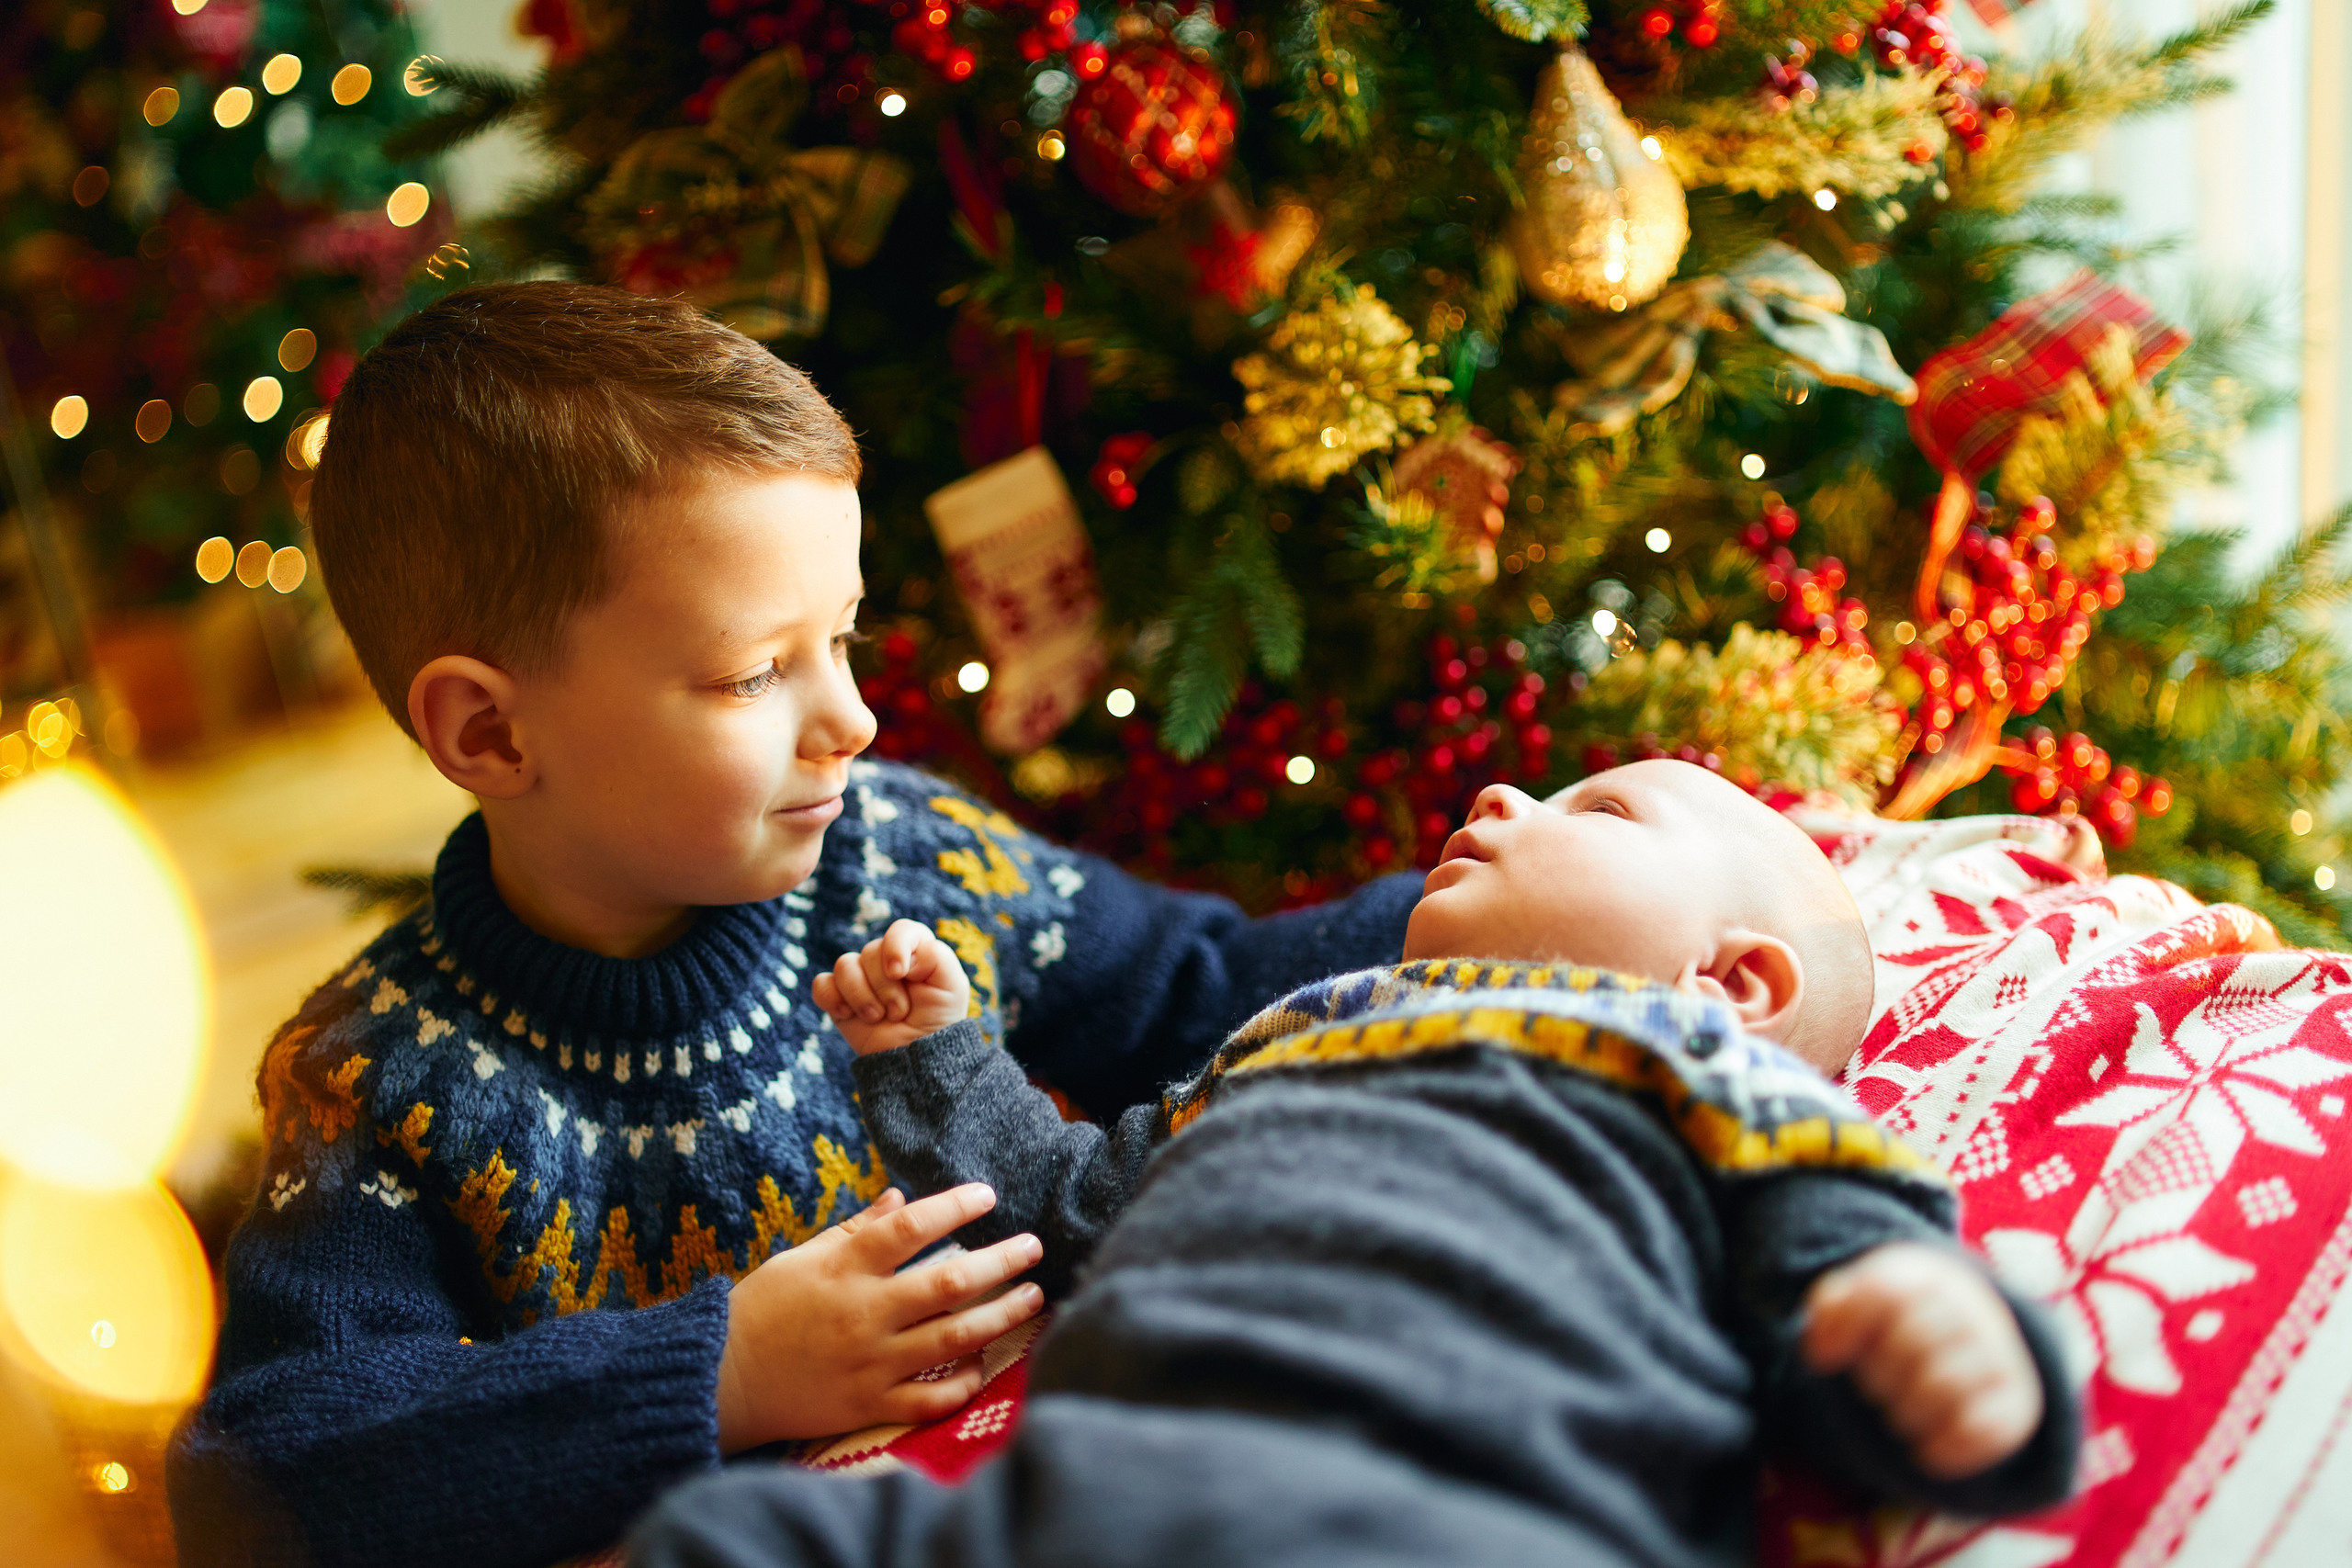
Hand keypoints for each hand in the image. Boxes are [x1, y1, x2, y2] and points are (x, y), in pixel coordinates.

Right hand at [715, 1184, 1043, 1450]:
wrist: (722, 1379)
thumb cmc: (761, 1309)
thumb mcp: (802, 1258)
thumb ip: (855, 1231)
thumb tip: (900, 1198)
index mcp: (845, 1268)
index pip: (909, 1228)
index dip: (953, 1207)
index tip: (988, 1194)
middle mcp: (864, 1313)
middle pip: (950, 1283)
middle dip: (1001, 1262)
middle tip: (1034, 1247)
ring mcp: (871, 1362)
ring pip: (954, 1339)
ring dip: (1001, 1316)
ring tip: (1033, 1298)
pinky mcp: (868, 1405)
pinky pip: (930, 1399)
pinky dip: (962, 1383)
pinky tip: (982, 1364)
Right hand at [813, 919, 972, 1055]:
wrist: (916, 1059)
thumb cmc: (938, 1020)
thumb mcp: (952, 986)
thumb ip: (936, 957)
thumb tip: (904, 955)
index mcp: (915, 951)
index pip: (901, 930)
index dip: (895, 947)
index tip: (899, 973)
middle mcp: (885, 960)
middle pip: (870, 951)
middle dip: (885, 987)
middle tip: (899, 1012)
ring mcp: (861, 978)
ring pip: (844, 965)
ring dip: (861, 996)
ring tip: (877, 1017)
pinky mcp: (839, 998)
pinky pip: (822, 984)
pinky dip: (832, 999)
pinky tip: (848, 1015)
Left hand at [1801, 1242, 2042, 1481]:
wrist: (1973, 1339)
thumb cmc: (1899, 1322)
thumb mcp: (1860, 1300)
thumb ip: (1830, 1310)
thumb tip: (1821, 1350)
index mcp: (1929, 1276)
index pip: (1884, 1292)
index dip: (1847, 1326)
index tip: (1827, 1355)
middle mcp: (1973, 1310)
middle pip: (1907, 1345)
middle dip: (1876, 1374)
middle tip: (1877, 1380)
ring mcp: (2001, 1355)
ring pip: (1941, 1388)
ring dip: (1904, 1412)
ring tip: (1902, 1407)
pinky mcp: (2019, 1405)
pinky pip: (1981, 1431)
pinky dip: (1943, 1448)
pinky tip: (1926, 1448)